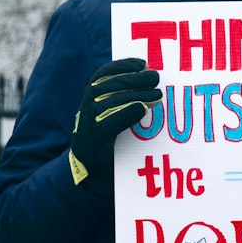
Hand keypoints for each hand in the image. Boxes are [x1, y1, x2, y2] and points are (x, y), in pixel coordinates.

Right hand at [69, 58, 161, 187]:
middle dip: (131, 79)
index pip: (101, 76)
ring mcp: (85, 129)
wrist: (92, 179)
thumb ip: (126, 102)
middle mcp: (84, 112)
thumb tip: (152, 82)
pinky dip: (125, 114)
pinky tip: (142, 109)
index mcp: (90, 102)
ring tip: (156, 94)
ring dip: (133, 95)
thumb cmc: (111, 148)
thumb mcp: (117, 120)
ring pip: (105, 103)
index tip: (143, 63)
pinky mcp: (90, 145)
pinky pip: (106, 125)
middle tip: (155, 77)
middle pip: (104, 87)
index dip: (121, 66)